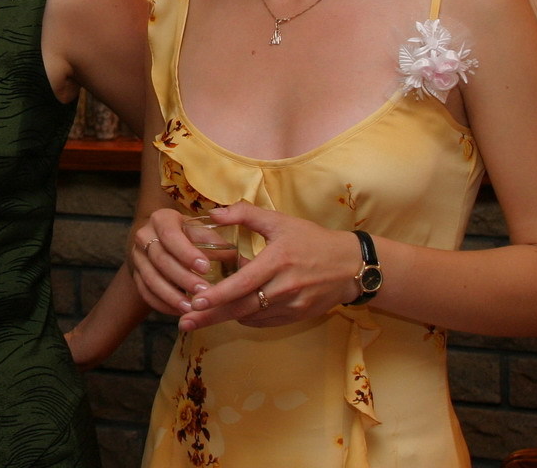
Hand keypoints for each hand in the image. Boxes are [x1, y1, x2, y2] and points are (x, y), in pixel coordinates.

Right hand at [129, 206, 223, 315]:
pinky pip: (145, 292)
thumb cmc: (189, 235)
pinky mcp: (135, 275)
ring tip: (191, 308)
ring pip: (150, 278)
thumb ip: (217, 243)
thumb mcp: (201, 231)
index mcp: (161, 219)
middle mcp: (144, 236)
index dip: (186, 253)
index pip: (170, 235)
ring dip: (171, 296)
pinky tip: (180, 311)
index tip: (206, 267)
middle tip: (204, 292)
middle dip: (183, 278)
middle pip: (160, 259)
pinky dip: (162, 304)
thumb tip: (240, 261)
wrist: (161, 239)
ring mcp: (137, 256)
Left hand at [170, 202, 364, 331]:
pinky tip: (232, 311)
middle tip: (185, 322)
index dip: (218, 295)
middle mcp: (285, 287)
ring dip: (226, 317)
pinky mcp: (297, 316)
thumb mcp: (280, 221)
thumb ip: (245, 214)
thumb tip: (212, 214)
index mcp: (278, 261)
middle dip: (211, 317)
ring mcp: (292, 305)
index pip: (243, 283)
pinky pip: (264, 321)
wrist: (351, 266)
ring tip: (199, 317)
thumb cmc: (312, 239)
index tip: (195, 302)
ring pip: (251, 316)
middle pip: (242, 307)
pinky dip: (246, 317)